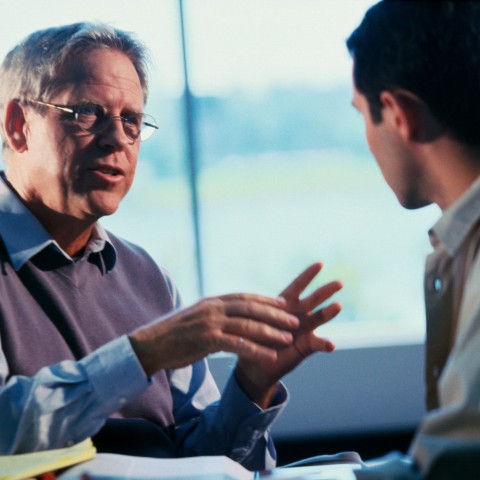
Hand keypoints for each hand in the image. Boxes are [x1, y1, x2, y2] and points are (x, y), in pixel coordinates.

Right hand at [129, 293, 298, 375]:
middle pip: (251, 308)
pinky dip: (256, 350)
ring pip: (248, 325)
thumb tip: (232, 315)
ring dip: (271, 332)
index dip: (266, 300)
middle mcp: (213, 308)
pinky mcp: (206, 339)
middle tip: (295, 321)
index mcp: (212, 301)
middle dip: (275, 315)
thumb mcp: (197, 317)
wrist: (151, 344)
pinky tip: (270, 356)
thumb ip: (216, 314)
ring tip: (289, 339)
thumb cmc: (175, 333)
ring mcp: (210, 322)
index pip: (245, 297)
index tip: (284, 304)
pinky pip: (237, 344)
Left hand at [235, 262, 341, 407]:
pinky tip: (330, 345)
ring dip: (328, 312)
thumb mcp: (250, 322)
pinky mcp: (307, 346)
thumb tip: (240, 303)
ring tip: (338, 305)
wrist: (255, 364)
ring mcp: (305, 330)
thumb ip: (252, 314)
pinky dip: (324, 344)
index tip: (320, 263)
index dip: (308, 275)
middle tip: (339, 283)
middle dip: (326, 290)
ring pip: (319, 318)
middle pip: (314, 299)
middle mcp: (298, 314)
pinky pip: (318, 344)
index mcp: (285, 304)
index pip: (298, 286)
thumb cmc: (252, 339)